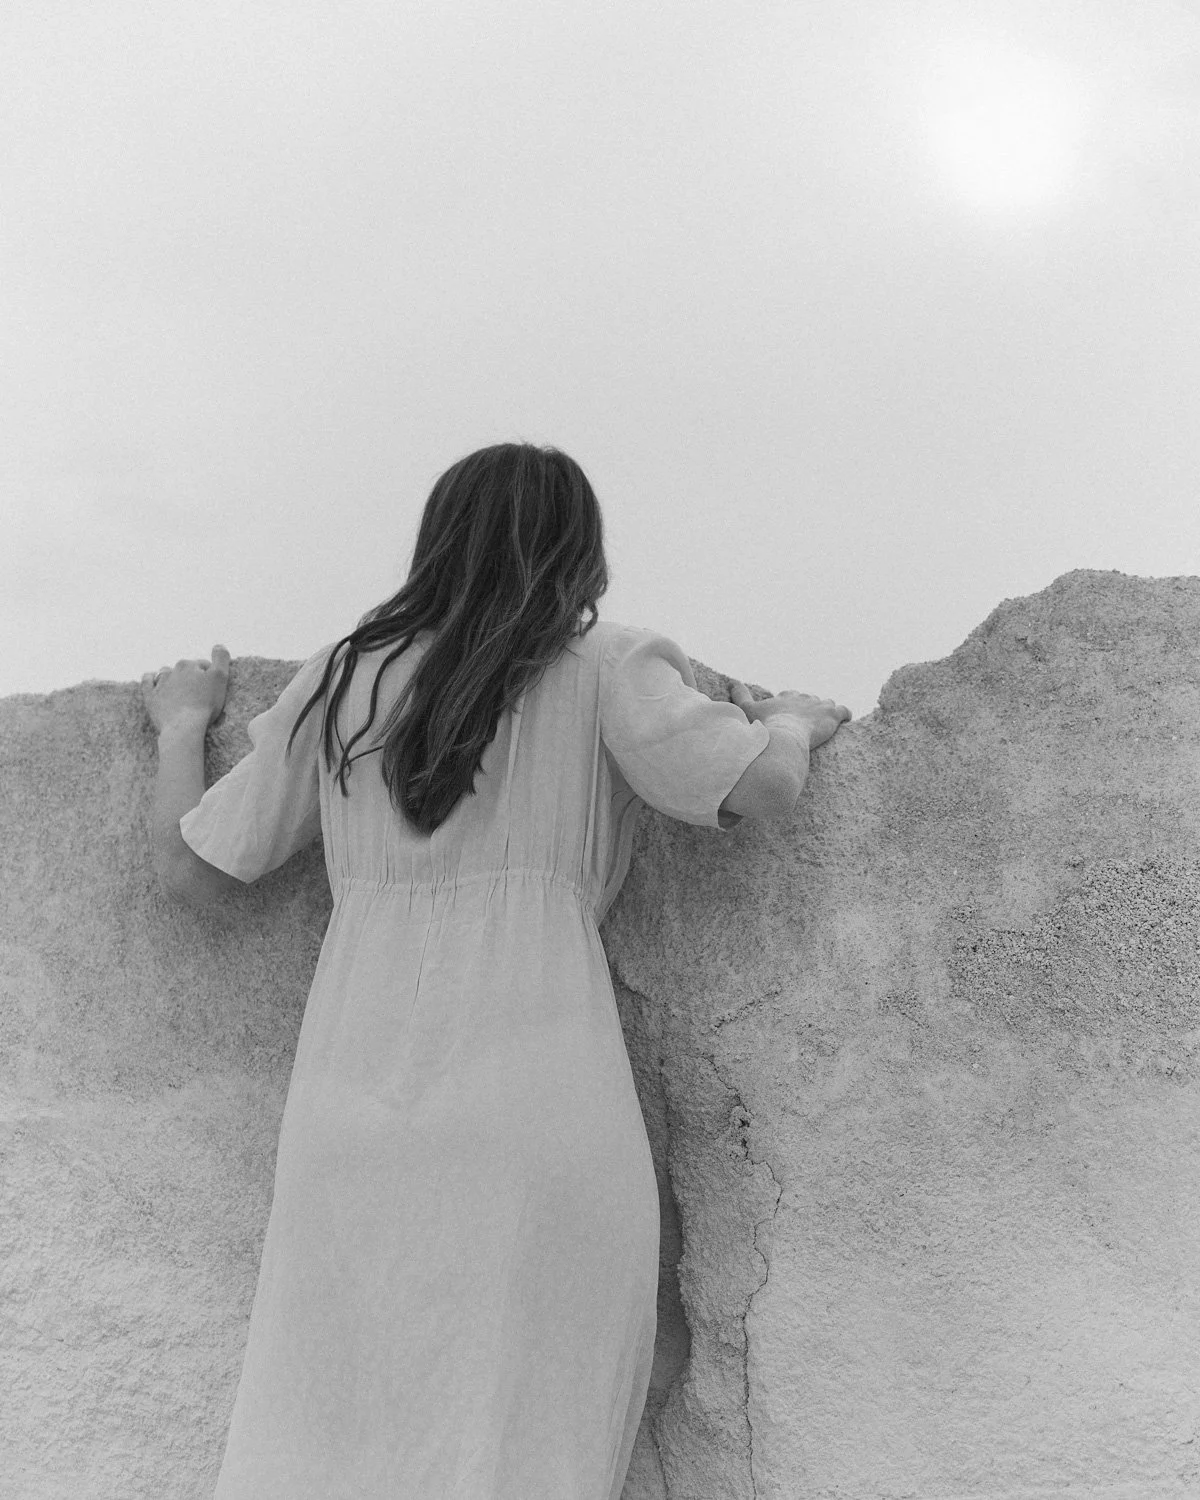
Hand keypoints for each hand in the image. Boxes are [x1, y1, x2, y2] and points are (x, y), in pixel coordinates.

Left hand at [142, 646, 230, 735]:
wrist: (183, 726)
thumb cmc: (204, 703)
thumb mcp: (220, 678)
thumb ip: (221, 658)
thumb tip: (219, 645)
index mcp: (189, 665)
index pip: (203, 665)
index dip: (210, 675)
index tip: (214, 688)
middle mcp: (173, 670)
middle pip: (185, 669)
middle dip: (192, 677)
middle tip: (200, 693)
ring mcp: (160, 684)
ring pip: (166, 673)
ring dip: (173, 678)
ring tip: (180, 690)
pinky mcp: (150, 697)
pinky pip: (147, 681)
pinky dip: (151, 679)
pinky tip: (154, 681)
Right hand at [728, 681, 851, 750]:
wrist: (784, 737)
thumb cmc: (765, 726)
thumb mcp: (748, 710)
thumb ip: (740, 695)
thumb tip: (731, 681)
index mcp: (786, 696)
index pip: (790, 697)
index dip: (790, 706)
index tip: (788, 717)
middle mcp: (803, 697)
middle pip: (809, 700)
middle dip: (808, 709)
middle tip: (805, 724)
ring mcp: (819, 705)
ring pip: (826, 704)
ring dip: (825, 712)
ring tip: (824, 724)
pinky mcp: (832, 714)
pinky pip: (844, 711)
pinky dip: (844, 716)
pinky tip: (843, 722)